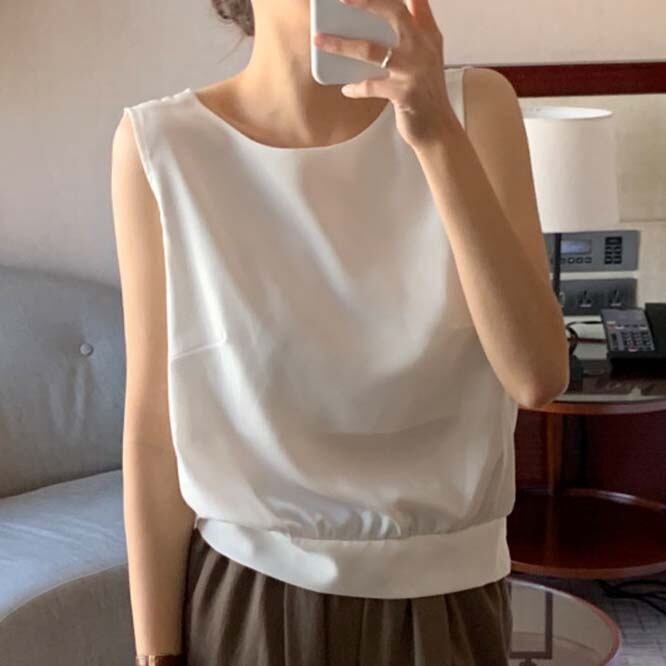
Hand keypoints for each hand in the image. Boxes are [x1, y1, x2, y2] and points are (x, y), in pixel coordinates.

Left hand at [312, 0, 454, 150]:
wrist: (438, 127)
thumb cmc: (427, 92)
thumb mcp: (429, 55)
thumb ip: (417, 28)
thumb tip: (403, 5)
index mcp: (429, 35)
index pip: (415, 1)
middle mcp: (423, 47)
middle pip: (393, 13)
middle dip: (366, 2)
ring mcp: (413, 70)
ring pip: (371, 49)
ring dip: (341, 44)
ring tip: (320, 41)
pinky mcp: (404, 93)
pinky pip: (369, 86)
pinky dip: (355, 87)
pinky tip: (346, 89)